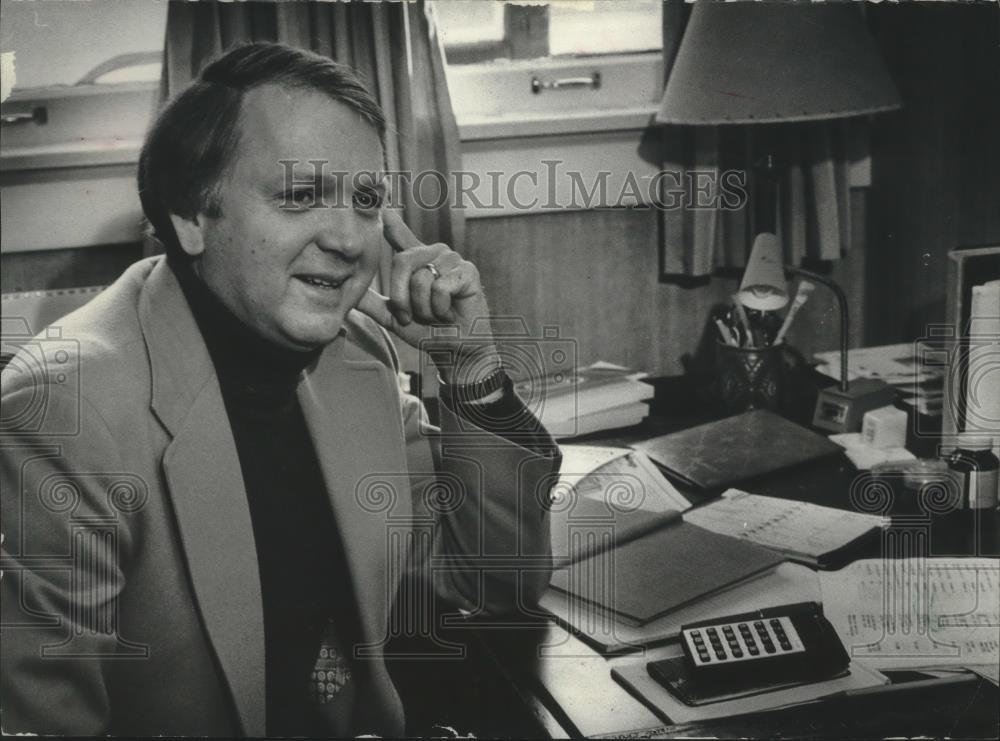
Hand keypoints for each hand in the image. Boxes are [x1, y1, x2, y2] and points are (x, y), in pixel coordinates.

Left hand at [357, 208, 499, 384]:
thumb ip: (374, 303)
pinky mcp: (468, 271)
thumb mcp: (395, 317)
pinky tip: (450, 313)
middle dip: (403, 297)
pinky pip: (440, 287)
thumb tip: (350, 293)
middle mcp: (434, 255)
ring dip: (424, 307)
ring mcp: (452, 260)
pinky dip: (440, 308)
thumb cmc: (429, 331)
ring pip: (421, 278)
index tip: (380, 206)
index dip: (390, 221)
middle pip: (402, 262)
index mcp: (416, 262)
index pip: (400, 237)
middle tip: (414, 316)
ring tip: (436, 314)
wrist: (455, 349)